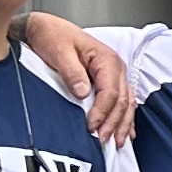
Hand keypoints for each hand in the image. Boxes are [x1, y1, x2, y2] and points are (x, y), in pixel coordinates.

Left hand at [24, 14, 136, 141]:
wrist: (45, 29)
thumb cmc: (52, 36)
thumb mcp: (59, 51)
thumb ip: (72, 72)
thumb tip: (83, 92)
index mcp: (106, 59)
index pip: (110, 92)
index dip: (101, 112)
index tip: (89, 127)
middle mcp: (115, 67)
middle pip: (122, 101)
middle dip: (113, 123)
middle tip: (101, 141)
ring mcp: (114, 75)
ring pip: (126, 104)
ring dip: (121, 124)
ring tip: (116, 142)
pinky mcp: (108, 81)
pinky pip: (122, 102)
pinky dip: (123, 118)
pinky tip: (124, 132)